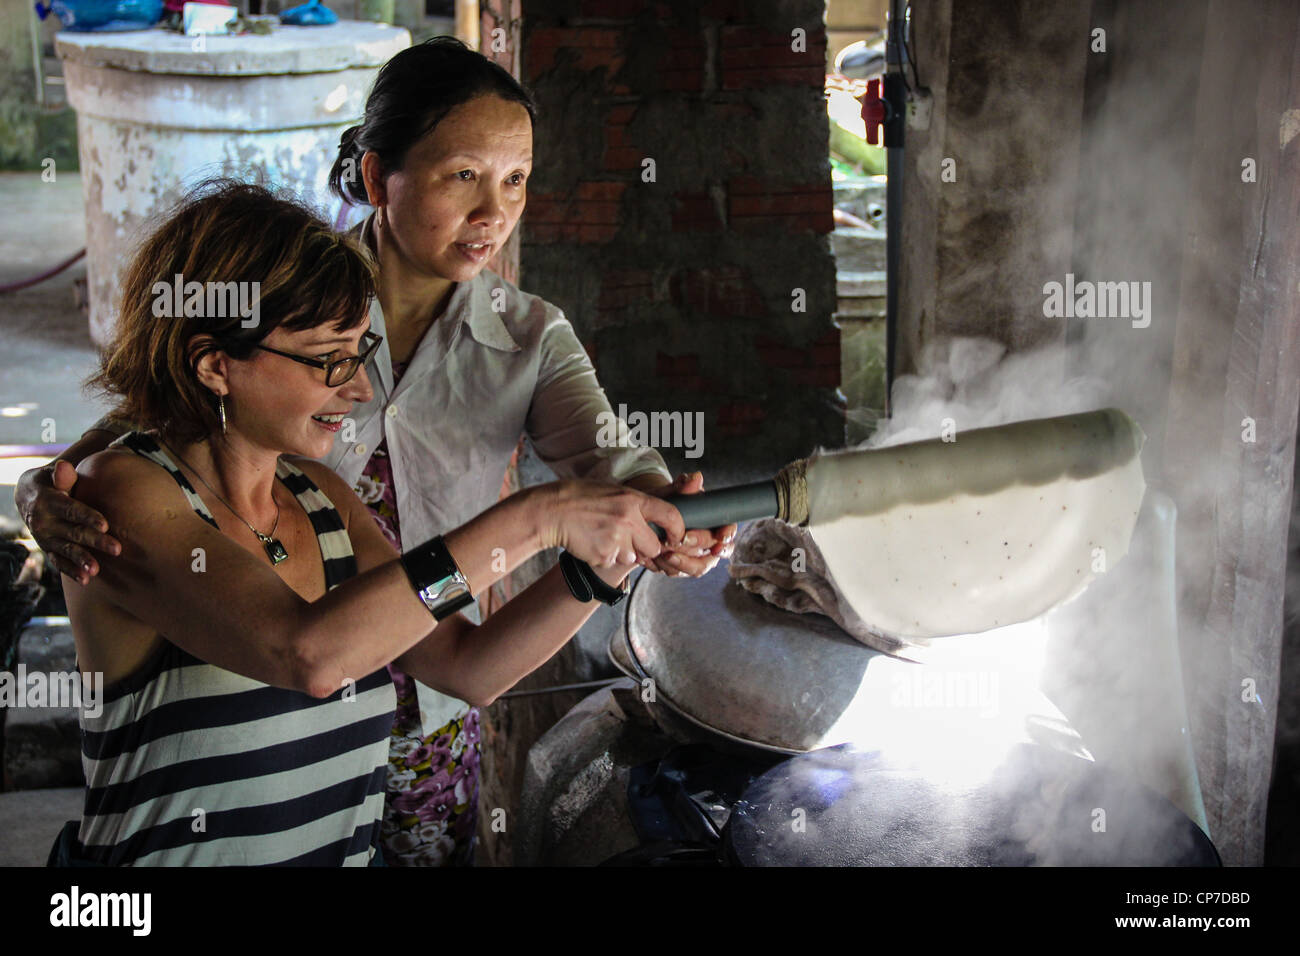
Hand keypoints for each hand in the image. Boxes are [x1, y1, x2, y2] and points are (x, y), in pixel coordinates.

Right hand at [16, 460, 120, 584]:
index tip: (105, 525)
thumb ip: (62, 474)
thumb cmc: (52, 482)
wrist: (27, 496)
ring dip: (82, 560)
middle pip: (74, 533)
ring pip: (66, 550)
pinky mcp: (47, 548)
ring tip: (97, 570)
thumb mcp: (52, 475)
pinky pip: (58, 561)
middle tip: (117, 549)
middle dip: (95, 542)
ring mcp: (45, 537)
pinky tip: (86, 580)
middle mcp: (45, 522)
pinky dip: (71, 571)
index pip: (71, 510)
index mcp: (49, 502)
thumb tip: (64, 467)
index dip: (88, 517)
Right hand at [539, 479, 684, 568]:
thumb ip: (637, 503)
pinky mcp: (603, 555)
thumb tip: (660, 514)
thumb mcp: (613, 490)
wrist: (551, 511)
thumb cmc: (581, 497)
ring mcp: (616, 539)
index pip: (671, 515)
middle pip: (653, 547)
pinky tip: (592, 541)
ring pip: (632, 558)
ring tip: (603, 535)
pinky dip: (605, 557)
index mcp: (633, 500)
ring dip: (622, 553)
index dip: (677, 529)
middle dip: (645, 548)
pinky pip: (613, 563)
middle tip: (627, 538)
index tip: (675, 536)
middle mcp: (628, 520)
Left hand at [638, 472, 736, 577]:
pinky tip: (656, 559)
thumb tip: (695, 477)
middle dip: (698, 546)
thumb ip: (684, 486)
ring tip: (665, 554)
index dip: (727, 535)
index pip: (729, 530)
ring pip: (698, 567)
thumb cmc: (667, 503)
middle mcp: (711, 541)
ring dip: (682, 563)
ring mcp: (698, 556)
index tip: (720, 537)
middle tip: (681, 540)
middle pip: (715, 551)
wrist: (649, 517)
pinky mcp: (683, 566)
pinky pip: (680, 572)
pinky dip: (668, 567)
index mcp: (715, 521)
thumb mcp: (673, 493)